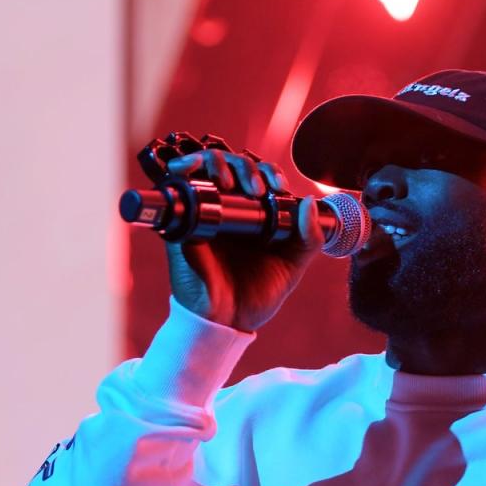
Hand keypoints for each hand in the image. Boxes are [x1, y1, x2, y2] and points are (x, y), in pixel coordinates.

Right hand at [163, 142, 324, 331]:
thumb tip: (309, 202)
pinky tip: (192, 169)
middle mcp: (228, 209)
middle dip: (247, 167)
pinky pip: (177, 187)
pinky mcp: (183, 223)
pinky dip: (183, 170)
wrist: (229, 321)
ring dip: (218, 163)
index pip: (259, 175)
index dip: (269, 172)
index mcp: (254, 215)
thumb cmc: (257, 295)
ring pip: (206, 167)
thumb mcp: (292, 266)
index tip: (278, 188)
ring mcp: (205, 213)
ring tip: (229, 183)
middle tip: (257, 189)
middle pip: (233, 164)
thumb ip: (309, 238)